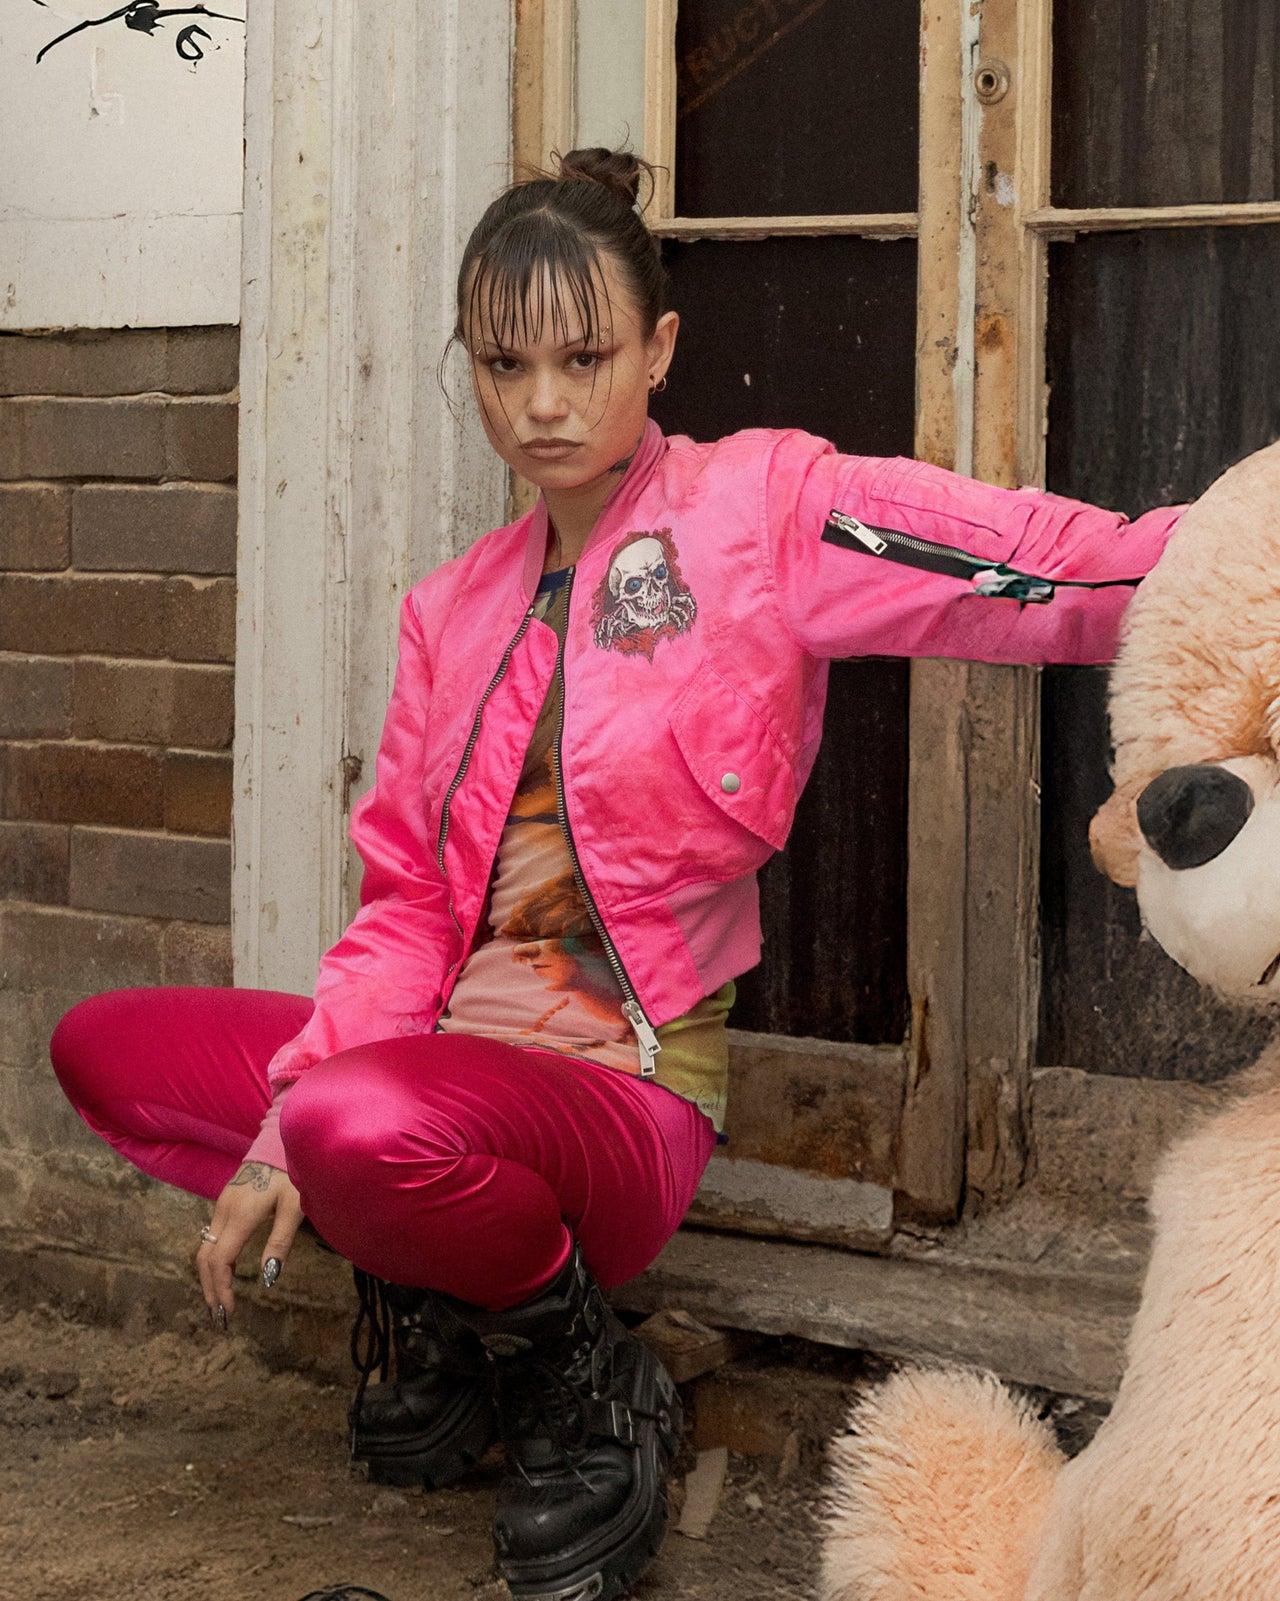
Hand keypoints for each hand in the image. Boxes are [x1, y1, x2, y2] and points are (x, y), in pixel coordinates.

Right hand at [196, 1161, 303, 1325]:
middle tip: (219, 1317)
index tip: (228, 1311)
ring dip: (209, 1277)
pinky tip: (222, 1274)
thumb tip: (268, 1279)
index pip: (220, 1261)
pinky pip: (211, 1237)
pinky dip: (213, 1261)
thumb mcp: (295, 1207)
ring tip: (218, 1302)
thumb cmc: (293, 1173)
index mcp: (240, 1215)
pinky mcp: (225, 1201)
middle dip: (210, 1289)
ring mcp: (221, 1205)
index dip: (221, 1288)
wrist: (281, 1139)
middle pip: (205, 1258)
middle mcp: (224, 1211)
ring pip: (205, 1248)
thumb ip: (280, 1242)